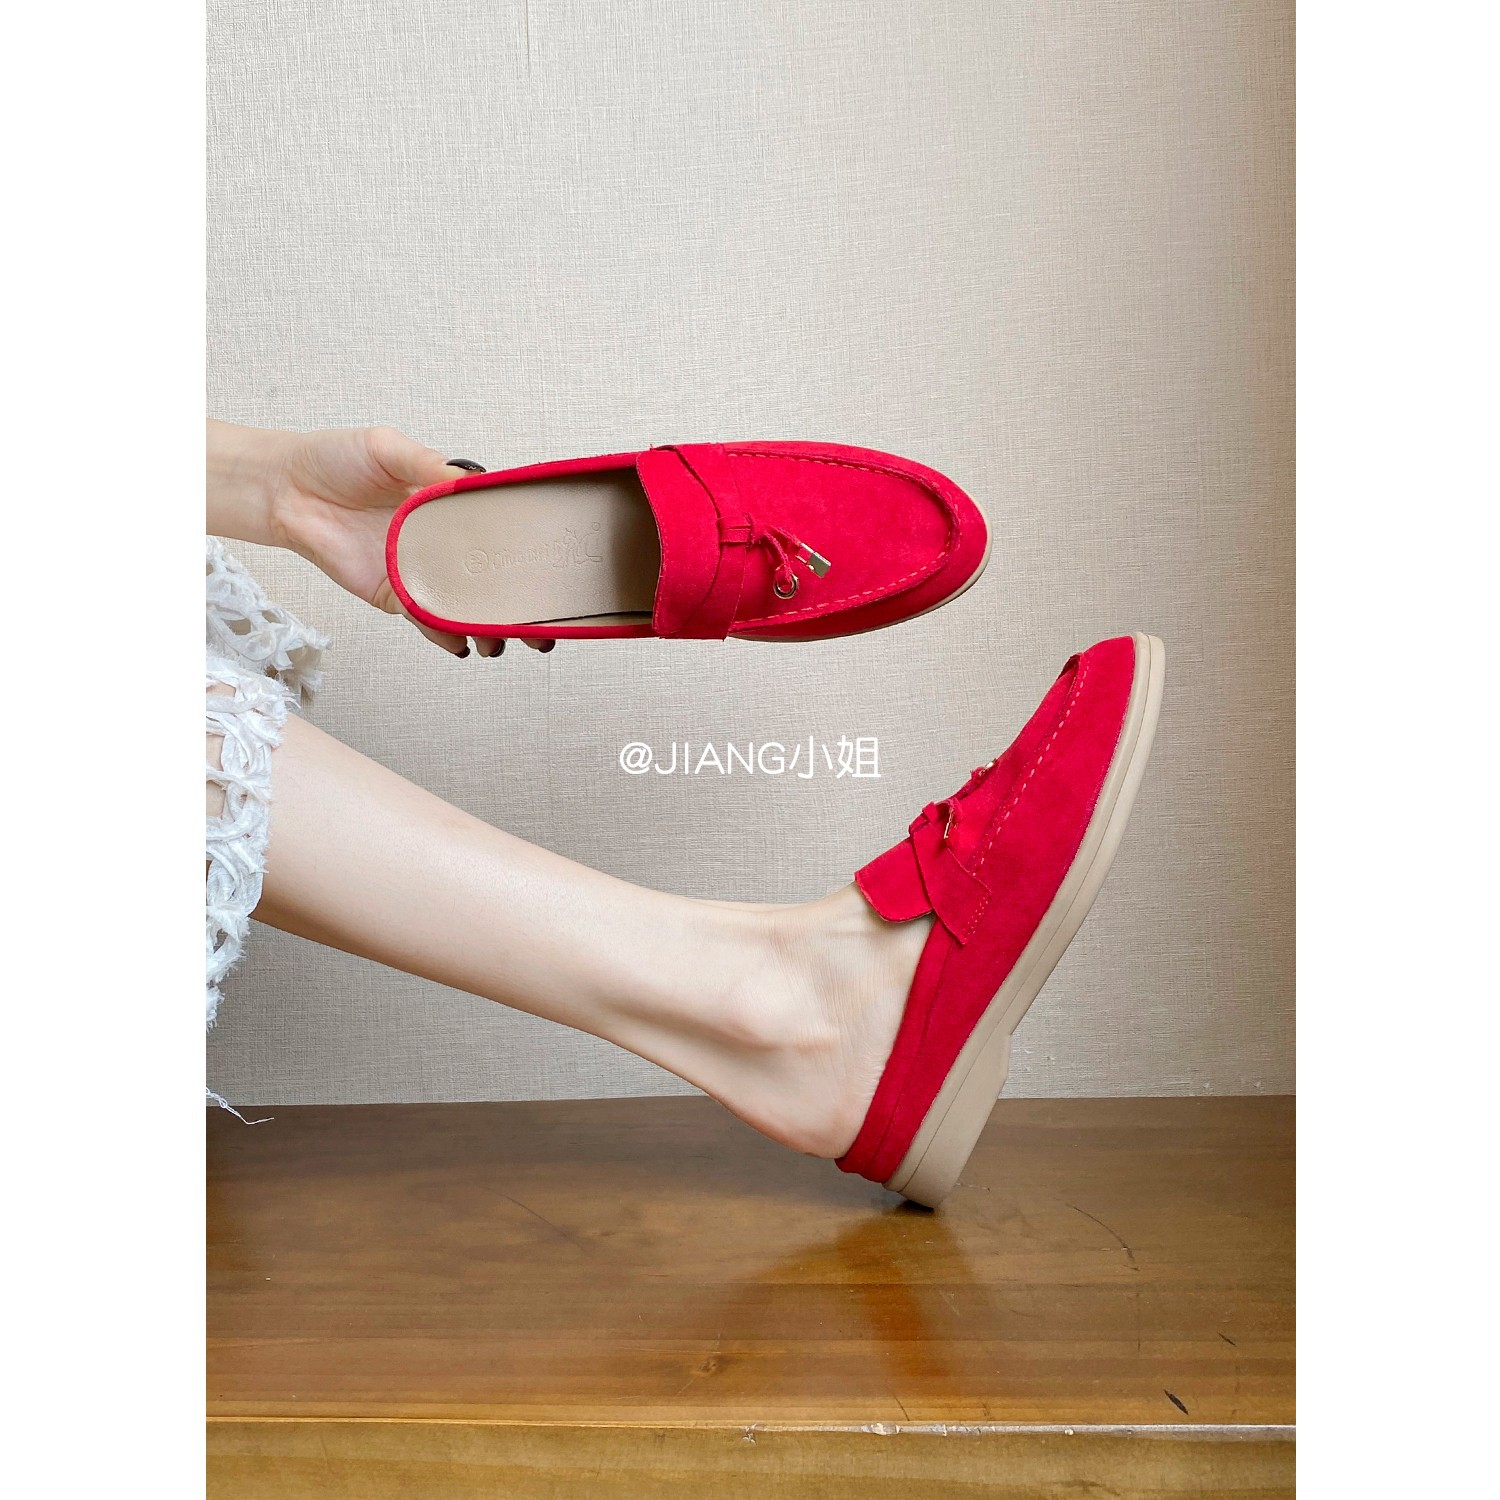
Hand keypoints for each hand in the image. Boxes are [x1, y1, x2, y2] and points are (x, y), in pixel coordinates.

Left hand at [210, 421, 552, 658]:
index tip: (555, 567)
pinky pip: (427, 619)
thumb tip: (471, 482)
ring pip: (465, 606)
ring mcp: (421, 571)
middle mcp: (442, 541)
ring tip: (506, 639)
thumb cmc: (336, 458)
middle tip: (544, 623)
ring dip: (489, 626)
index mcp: (452, 505)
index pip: (501, 529)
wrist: (285, 488)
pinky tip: (465, 642)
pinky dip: (447, 634)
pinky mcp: (394, 594)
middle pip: (492, 577)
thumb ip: (429, 466)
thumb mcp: (390, 448)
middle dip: (520, 603)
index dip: (530, 550)